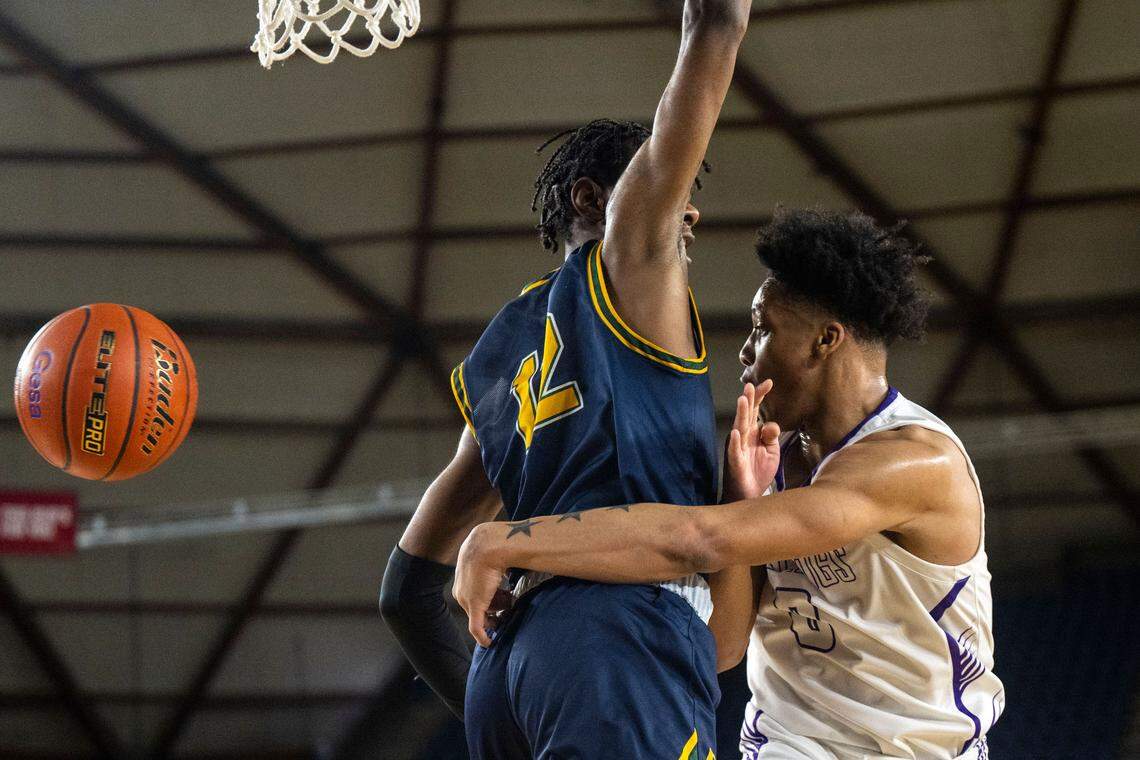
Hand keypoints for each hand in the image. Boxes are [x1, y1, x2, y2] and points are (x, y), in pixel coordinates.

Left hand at [454, 523, 512, 647]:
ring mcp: (467, 599)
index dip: (490, 597)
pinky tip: (489, 643)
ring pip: (480, 615)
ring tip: (509, 610)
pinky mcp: (475, 606)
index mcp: (463, 575)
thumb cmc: (494, 543)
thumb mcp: (492, 550)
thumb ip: (496, 556)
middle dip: (493, 607)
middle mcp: (461, 589)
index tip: (504, 599)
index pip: (475, 593)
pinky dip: (483, 637)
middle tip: (509, 606)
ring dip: (494, 616)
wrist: (489, 544)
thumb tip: (513, 552)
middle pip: (476, 605)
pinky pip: (476, 628)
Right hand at [724, 380, 780, 500]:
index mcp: (753, 431)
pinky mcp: (735, 462)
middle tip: (751, 385)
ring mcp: (737, 448)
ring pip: (739, 428)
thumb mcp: (771, 450)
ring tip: (742, 400)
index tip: (769, 382)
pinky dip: (735, 441)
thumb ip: (772, 435)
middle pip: (745, 414)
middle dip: (748, 399)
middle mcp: (743, 436)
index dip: (760, 396)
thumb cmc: (758, 470)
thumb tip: (770, 424)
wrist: (749, 494)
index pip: (755, 409)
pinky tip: (736, 432)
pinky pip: (734, 450)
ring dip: (740, 414)